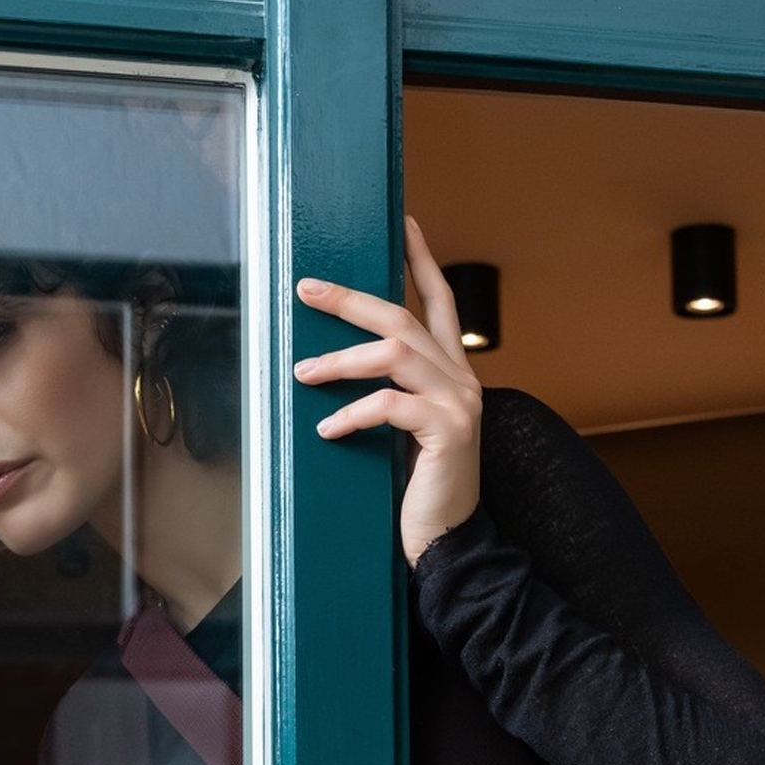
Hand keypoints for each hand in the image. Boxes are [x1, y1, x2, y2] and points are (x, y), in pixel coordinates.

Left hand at [294, 214, 483, 567]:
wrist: (452, 540)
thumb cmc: (422, 490)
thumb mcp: (408, 432)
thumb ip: (395, 394)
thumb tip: (337, 364)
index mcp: (455, 373)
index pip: (441, 302)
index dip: (422, 261)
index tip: (405, 223)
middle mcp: (462, 379)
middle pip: (402, 317)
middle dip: (350, 300)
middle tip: (306, 290)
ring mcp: (459, 403)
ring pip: (393, 353)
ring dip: (340, 360)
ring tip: (302, 373)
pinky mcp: (448, 431)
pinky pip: (389, 406)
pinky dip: (351, 415)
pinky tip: (327, 431)